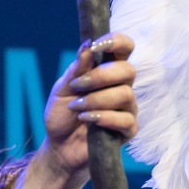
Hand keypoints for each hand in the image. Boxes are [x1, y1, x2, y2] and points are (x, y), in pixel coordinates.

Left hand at [43, 33, 137, 177]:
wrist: (59, 147)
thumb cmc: (62, 115)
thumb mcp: (61, 90)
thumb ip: (75, 70)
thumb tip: (87, 47)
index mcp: (107, 71)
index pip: (124, 48)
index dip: (117, 41)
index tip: (96, 46)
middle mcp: (122, 86)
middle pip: (128, 70)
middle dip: (101, 76)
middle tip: (78, 86)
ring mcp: (127, 109)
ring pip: (126, 95)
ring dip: (97, 99)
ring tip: (77, 108)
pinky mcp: (128, 131)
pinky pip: (126, 120)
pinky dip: (104, 118)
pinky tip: (87, 120)